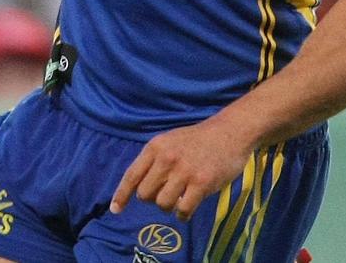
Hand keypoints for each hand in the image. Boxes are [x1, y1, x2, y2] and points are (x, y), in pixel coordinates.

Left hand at [110, 115, 253, 221]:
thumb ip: (155, 160)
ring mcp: (184, 171)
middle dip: (154, 198)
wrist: (230, 132)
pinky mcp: (201, 183)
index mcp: (156, 146)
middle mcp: (166, 158)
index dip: (121, 195)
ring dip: (171, 205)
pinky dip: (184, 213)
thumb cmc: (198, 139)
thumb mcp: (171, 141)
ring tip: (182, 196)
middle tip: (167, 191)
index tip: (115, 210)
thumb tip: (140, 188)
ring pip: (162, 204)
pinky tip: (190, 205)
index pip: (132, 175)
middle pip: (145, 195)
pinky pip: (182, 210)